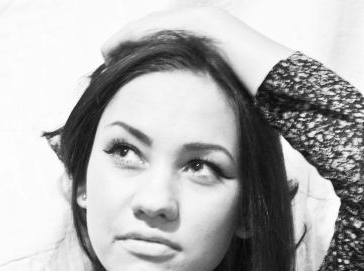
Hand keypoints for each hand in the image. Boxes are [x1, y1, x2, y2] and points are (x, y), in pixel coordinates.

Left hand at [101, 7, 293, 95]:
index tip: (117, 71)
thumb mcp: (221, 106)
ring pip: (158, 27)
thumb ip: (202, 106)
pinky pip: (165, 26)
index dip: (140, 57)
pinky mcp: (208, 21)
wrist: (282, 89)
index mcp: (207, 50)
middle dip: (131, 45)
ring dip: (130, 38)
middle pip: (158, 34)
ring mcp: (208, 22)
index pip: (166, 48)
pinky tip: (119, 46)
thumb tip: (186, 131)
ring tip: (108, 51)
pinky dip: (139, 34)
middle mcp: (206, 31)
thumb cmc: (255, 106)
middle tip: (106, 56)